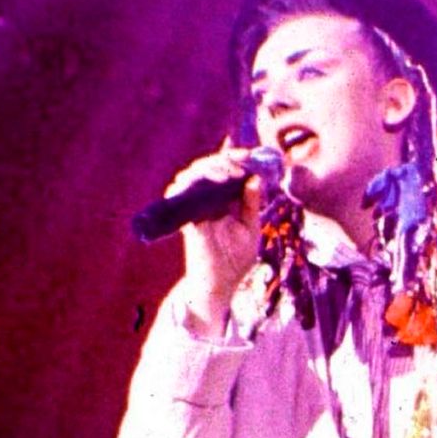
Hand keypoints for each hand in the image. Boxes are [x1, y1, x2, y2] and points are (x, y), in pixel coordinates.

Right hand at [170, 138, 271, 324]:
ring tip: (231, 173)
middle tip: (242, 162)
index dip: (235, 158)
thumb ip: (251, 204)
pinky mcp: (185, 215)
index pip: (225, 170)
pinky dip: (196, 179)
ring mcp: (193, 206)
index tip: (250, 154)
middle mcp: (206, 200)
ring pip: (193, 172)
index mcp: (223, 200)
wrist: (220, 283)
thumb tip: (255, 178)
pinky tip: (217, 179)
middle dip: (225, 158)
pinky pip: (181, 190)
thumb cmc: (235, 259)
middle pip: (207, 166)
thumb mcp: (250, 229)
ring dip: (212, 166)